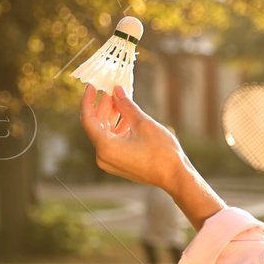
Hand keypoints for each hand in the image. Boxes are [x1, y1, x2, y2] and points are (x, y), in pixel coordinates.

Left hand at [80, 85, 226, 230]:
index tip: (92, 87)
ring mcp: (111, 162)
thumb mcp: (143, 124)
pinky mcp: (119, 164)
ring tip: (121, 101)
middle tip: (111, 91)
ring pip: (105, 134)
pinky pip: (113, 142)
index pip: (88, 120)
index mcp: (105, 147)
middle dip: (103, 107)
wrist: (175, 176)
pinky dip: (117, 129)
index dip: (88, 101)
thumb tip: (116, 90)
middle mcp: (103, 157)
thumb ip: (126, 106)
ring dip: (112, 117)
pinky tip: (128, 118)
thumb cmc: (162, 152)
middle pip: (97, 126)